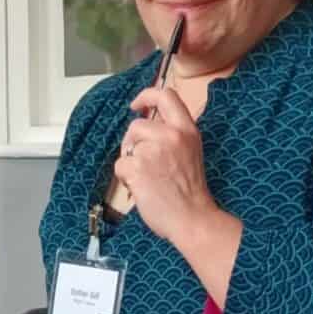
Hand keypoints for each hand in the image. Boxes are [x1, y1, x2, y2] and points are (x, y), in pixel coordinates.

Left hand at [117, 83, 217, 246]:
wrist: (192, 217)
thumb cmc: (190, 191)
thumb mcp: (190, 151)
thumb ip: (173, 135)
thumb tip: (147, 127)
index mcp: (187, 129)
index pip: (166, 96)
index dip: (147, 96)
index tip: (137, 105)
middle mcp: (171, 135)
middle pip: (137, 125)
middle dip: (132, 142)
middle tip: (140, 160)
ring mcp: (154, 151)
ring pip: (127, 147)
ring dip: (130, 162)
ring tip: (146, 179)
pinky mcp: (138, 167)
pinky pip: (120, 165)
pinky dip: (125, 178)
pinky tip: (140, 187)